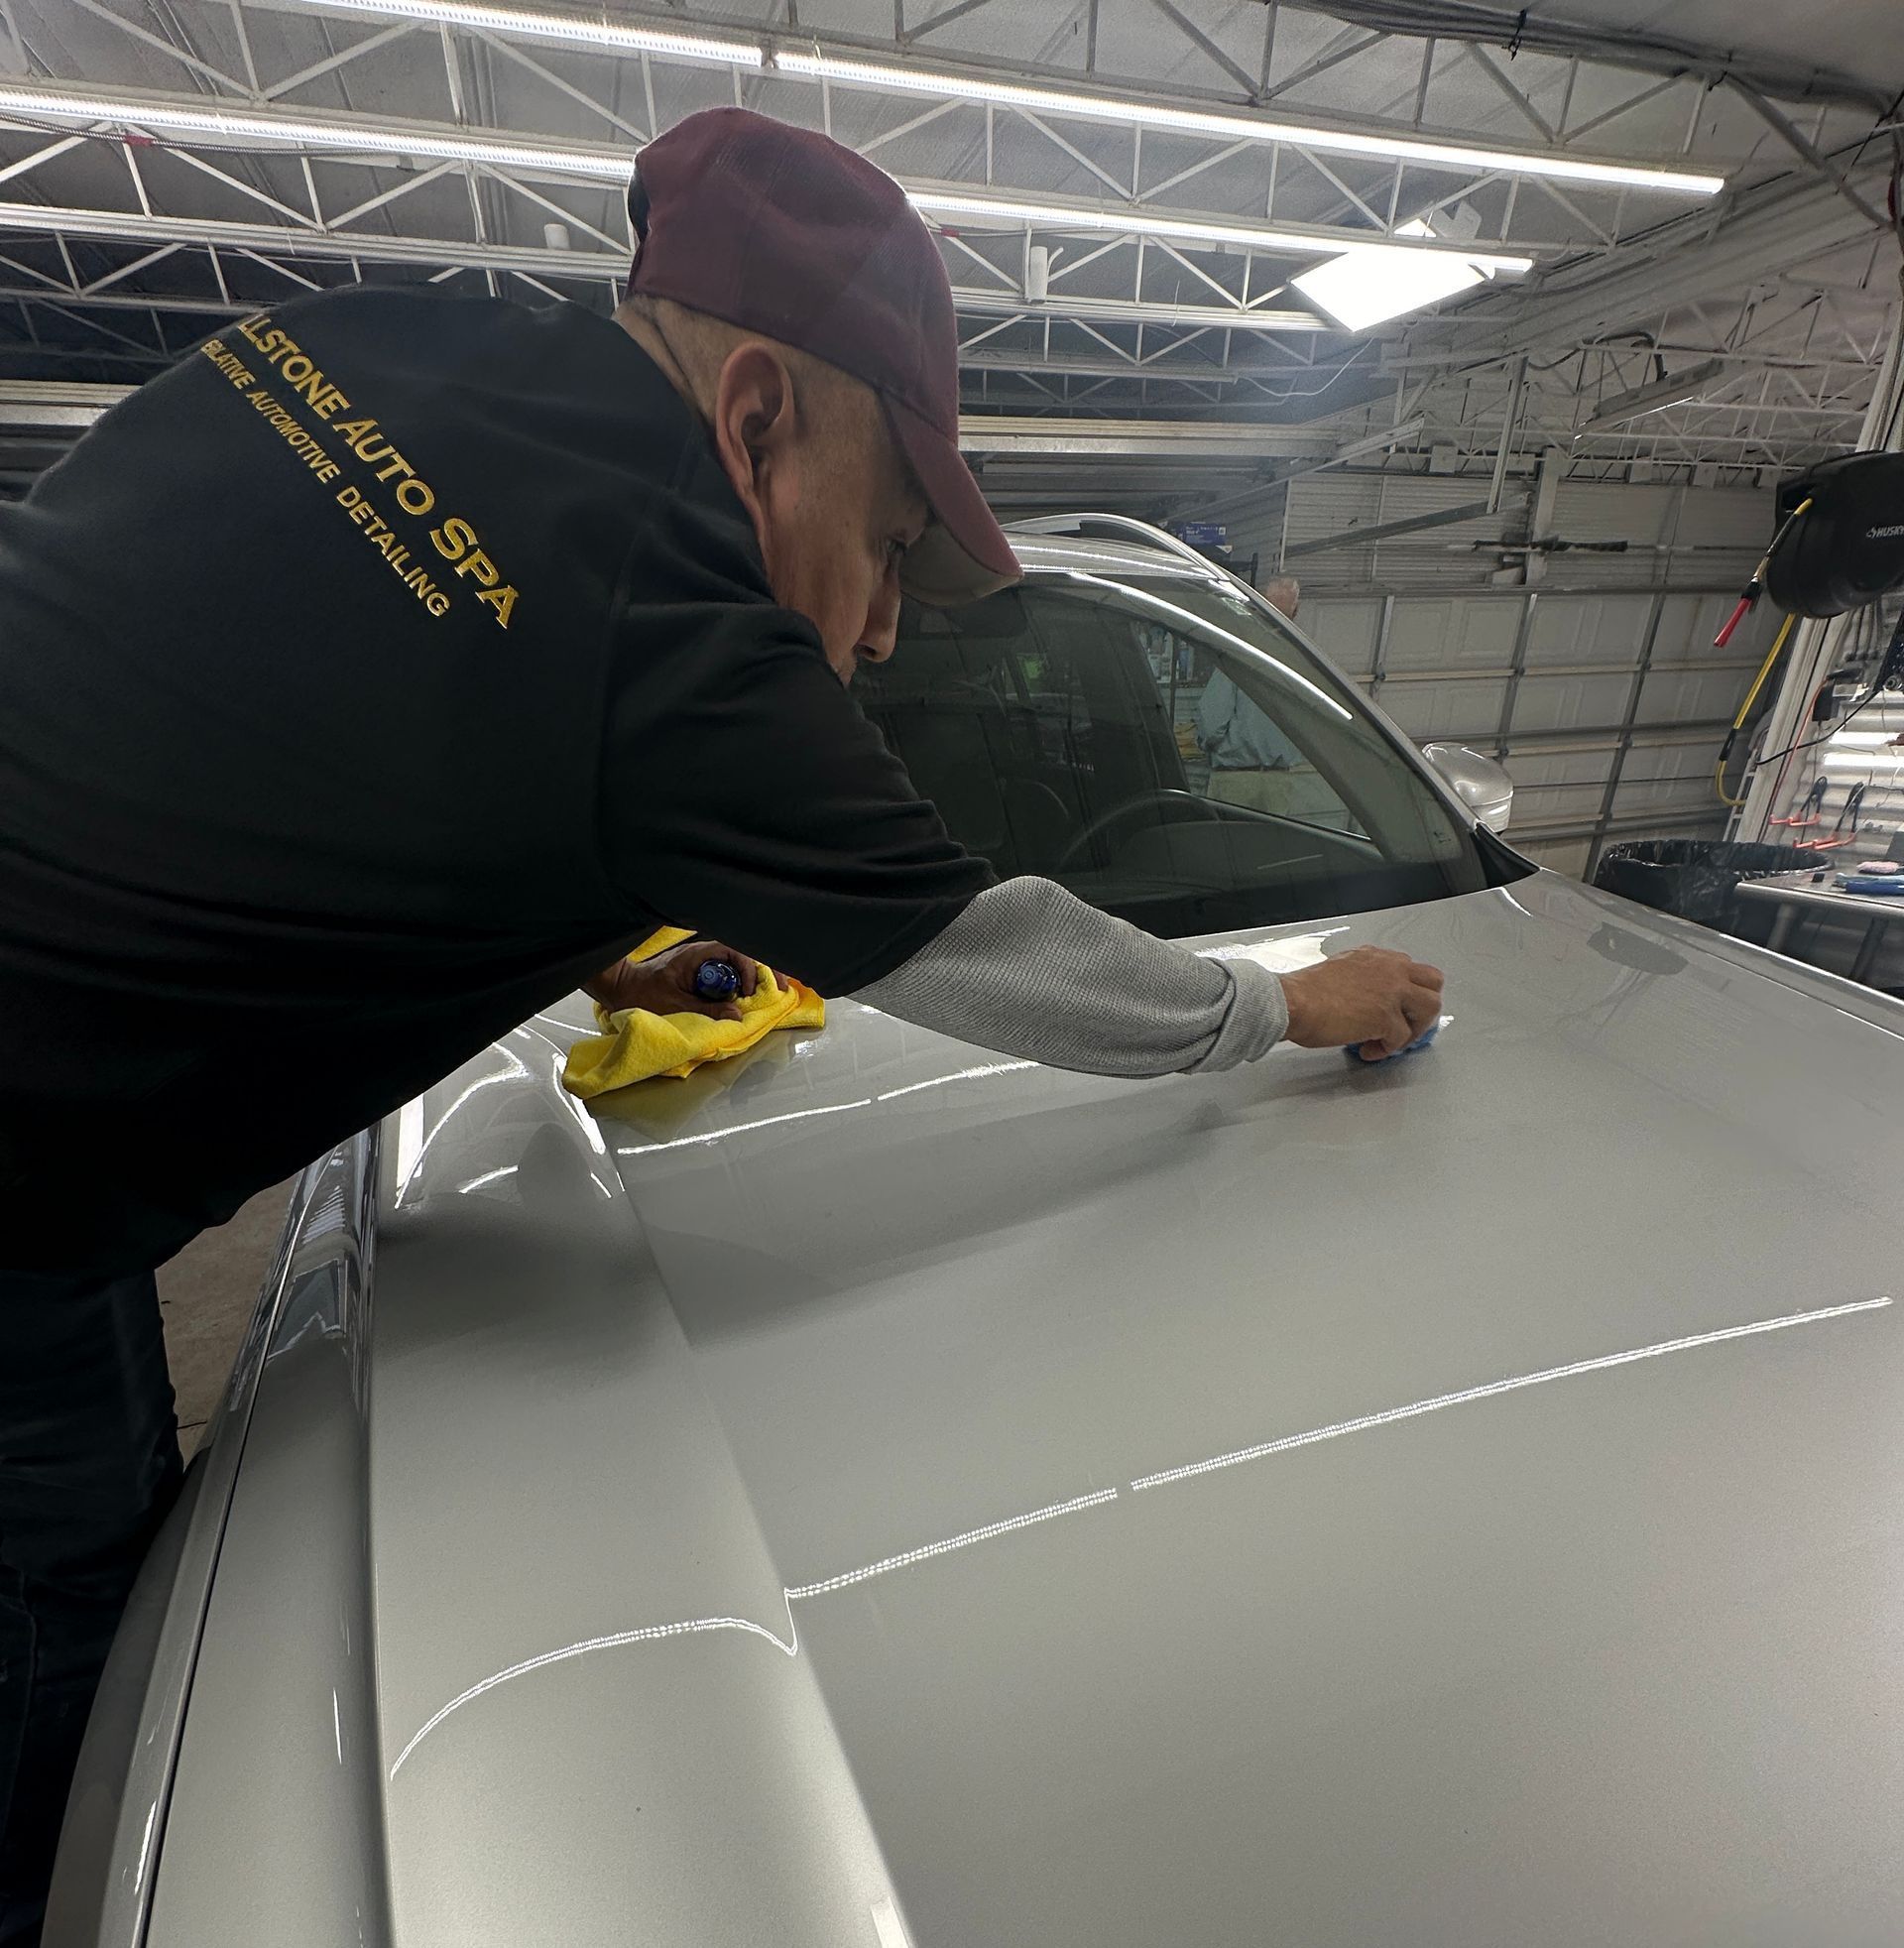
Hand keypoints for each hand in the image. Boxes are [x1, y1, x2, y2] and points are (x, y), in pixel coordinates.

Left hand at [584, 939, 761, 1022]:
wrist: (621, 989)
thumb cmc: (641, 993)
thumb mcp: (675, 1005)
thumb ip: (707, 1010)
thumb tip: (737, 1016)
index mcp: (697, 955)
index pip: (734, 952)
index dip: (749, 969)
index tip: (750, 991)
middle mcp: (703, 956)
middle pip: (741, 957)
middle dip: (760, 973)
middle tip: (778, 989)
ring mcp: (702, 964)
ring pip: (735, 968)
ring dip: (749, 981)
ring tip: (762, 997)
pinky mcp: (699, 975)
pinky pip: (725, 977)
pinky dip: (736, 987)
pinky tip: (743, 998)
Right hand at [1279, 945, 1444, 1060]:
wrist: (1293, 1002)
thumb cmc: (1304, 991)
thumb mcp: (1340, 970)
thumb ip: (1361, 979)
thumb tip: (1365, 1000)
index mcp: (1375, 957)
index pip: (1410, 969)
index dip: (1408, 992)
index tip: (1399, 1007)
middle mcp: (1389, 969)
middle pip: (1433, 982)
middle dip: (1424, 1006)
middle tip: (1409, 1023)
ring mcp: (1392, 992)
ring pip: (1430, 1007)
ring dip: (1414, 1028)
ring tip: (1394, 1040)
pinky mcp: (1387, 1017)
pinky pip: (1401, 1039)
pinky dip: (1386, 1050)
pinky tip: (1368, 1051)